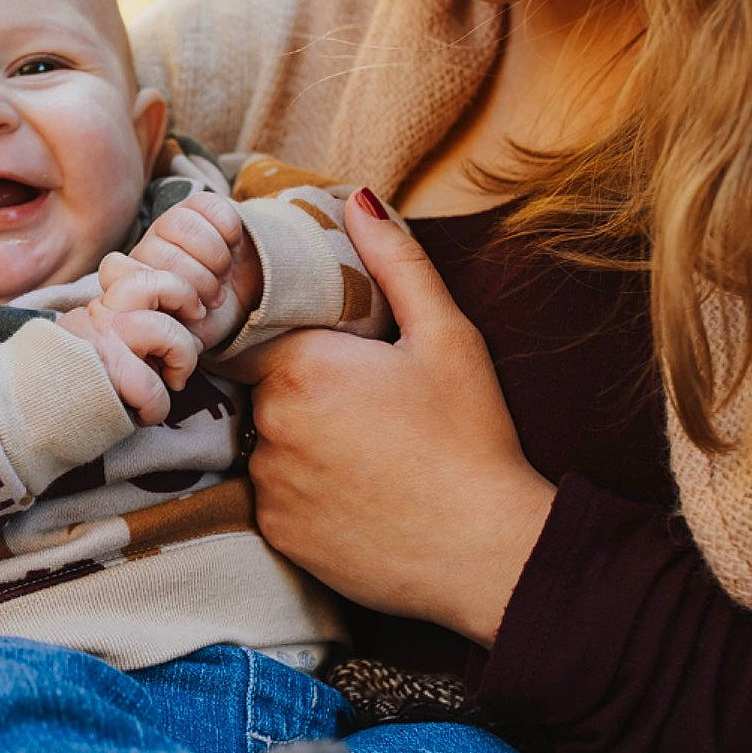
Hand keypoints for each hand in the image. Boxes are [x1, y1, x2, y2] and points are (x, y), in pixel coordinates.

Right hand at [57, 262, 204, 425]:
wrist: (24, 412)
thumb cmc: (68, 386)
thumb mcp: (95, 344)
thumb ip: (127, 328)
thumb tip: (181, 328)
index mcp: (100, 306)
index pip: (142, 274)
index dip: (175, 287)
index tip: (190, 308)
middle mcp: (100, 314)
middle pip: (158, 283)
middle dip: (187, 304)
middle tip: (194, 336)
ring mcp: (103, 341)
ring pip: (166, 331)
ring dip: (182, 362)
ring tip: (172, 381)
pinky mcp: (106, 374)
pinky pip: (154, 388)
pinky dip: (156, 409)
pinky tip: (142, 414)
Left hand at [128, 193, 262, 349]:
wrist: (242, 297)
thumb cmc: (205, 321)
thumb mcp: (182, 338)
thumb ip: (163, 335)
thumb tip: (157, 336)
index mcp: (131, 280)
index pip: (116, 269)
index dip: (161, 293)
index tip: (190, 313)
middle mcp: (146, 248)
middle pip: (163, 254)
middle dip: (198, 282)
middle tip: (211, 298)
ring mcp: (170, 223)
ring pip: (184, 226)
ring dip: (214, 258)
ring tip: (222, 276)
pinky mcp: (199, 204)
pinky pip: (211, 207)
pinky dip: (229, 231)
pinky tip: (233, 246)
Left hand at [225, 191, 556, 645]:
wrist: (486, 553)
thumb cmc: (472, 439)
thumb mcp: (447, 336)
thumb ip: (396, 262)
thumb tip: (358, 199)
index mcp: (299, 366)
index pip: (265, 331)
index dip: (301, 338)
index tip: (339, 353)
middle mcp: (267, 423)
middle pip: (267, 386)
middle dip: (307, 388)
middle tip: (369, 405)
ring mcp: (267, 483)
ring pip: (269, 441)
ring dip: (302, 440)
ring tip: (369, 453)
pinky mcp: (276, 533)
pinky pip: (276, 495)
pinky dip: (305, 490)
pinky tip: (358, 493)